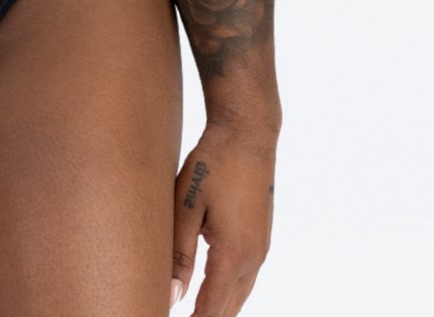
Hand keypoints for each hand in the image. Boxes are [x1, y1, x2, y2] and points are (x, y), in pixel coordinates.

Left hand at [170, 118, 277, 314]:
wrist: (248, 134)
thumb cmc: (213, 164)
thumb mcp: (187, 206)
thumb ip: (179, 253)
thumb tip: (172, 295)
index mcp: (232, 254)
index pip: (212, 308)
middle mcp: (253, 258)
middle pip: (229, 308)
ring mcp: (261, 249)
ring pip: (240, 295)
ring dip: (219, 308)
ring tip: (195, 314)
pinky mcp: (261, 238)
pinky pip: (246, 278)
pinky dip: (229, 292)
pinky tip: (214, 292)